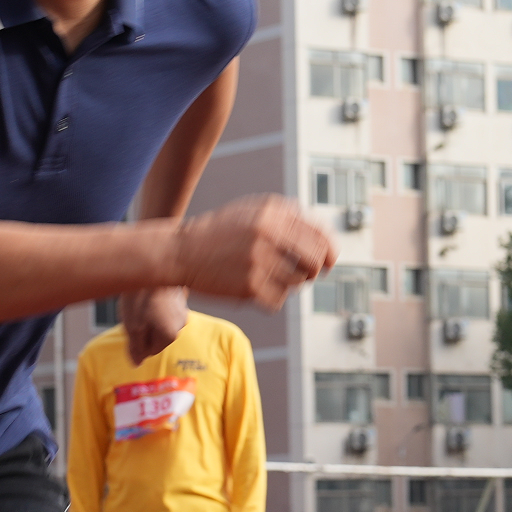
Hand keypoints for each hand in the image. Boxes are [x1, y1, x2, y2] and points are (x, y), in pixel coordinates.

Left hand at [122, 285, 189, 360]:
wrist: (152, 263)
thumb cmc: (140, 295)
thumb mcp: (132, 326)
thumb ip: (135, 348)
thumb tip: (137, 364)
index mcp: (170, 335)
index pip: (150, 350)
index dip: (136, 341)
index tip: (129, 326)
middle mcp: (181, 324)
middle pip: (157, 335)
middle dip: (144, 328)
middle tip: (133, 313)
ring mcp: (183, 309)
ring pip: (161, 321)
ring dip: (149, 315)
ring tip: (139, 301)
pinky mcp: (180, 295)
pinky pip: (165, 307)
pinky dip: (156, 304)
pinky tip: (147, 294)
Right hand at [173, 196, 333, 308]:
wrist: (181, 251)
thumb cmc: (221, 232)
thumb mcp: (252, 211)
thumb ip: (287, 216)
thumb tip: (324, 238)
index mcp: (272, 213)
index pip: (319, 235)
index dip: (330, 251)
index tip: (330, 261)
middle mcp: (267, 234)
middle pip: (314, 261)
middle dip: (315, 270)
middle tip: (307, 274)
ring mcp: (258, 261)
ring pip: (297, 282)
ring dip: (291, 284)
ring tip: (272, 276)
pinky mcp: (249, 287)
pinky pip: (278, 300)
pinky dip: (272, 298)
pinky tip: (256, 287)